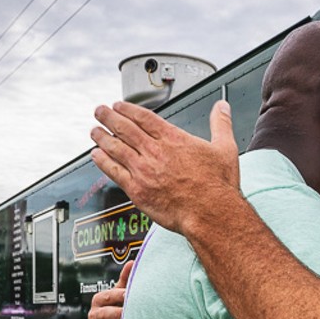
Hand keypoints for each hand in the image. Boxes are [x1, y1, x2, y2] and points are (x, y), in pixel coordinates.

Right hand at [87, 261, 132, 318]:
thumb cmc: (117, 306)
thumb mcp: (120, 292)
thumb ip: (125, 279)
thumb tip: (133, 262)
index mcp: (99, 299)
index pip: (108, 296)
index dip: (119, 296)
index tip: (130, 295)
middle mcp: (94, 314)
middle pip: (103, 313)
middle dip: (116, 314)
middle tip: (127, 315)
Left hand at [90, 99, 241, 234]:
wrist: (210, 212)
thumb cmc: (217, 186)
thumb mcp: (224, 148)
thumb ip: (220, 124)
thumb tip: (222, 108)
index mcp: (173, 139)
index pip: (143, 117)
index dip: (127, 109)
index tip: (118, 105)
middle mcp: (154, 152)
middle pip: (124, 128)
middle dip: (108, 117)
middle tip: (99, 111)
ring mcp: (143, 170)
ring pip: (115, 148)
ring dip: (101, 137)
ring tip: (94, 131)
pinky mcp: (137, 190)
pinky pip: (113, 172)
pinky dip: (102, 161)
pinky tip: (96, 156)